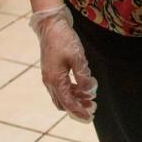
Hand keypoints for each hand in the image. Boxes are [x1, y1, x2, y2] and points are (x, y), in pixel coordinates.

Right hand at [30, 5, 97, 121]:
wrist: (51, 24)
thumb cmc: (64, 39)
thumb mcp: (77, 58)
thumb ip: (83, 76)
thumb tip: (89, 92)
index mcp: (55, 80)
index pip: (68, 103)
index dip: (79, 111)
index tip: (89, 117)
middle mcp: (50, 81)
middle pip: (63, 102)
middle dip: (77, 107)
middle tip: (92, 109)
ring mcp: (49, 75)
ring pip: (62, 95)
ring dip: (75, 99)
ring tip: (89, 99)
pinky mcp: (51, 69)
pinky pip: (60, 86)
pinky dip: (71, 90)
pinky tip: (81, 87)